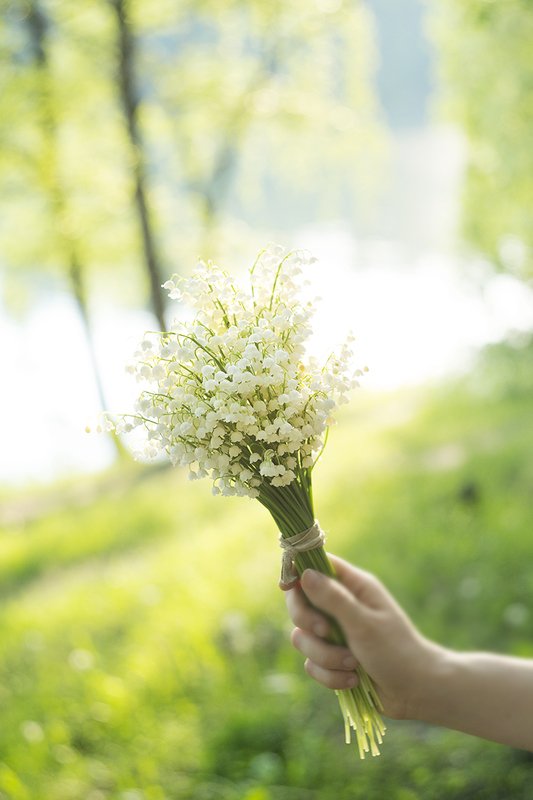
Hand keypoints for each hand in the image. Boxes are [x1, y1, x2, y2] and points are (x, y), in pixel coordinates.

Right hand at [285, 554, 441, 719]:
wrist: (416, 692)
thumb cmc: (396, 651)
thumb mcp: (364, 622)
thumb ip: (333, 599)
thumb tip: (304, 574)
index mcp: (354, 587)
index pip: (316, 567)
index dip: (297, 573)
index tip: (286, 587)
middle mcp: (341, 606)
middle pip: (300, 603)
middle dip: (308, 622)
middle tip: (326, 633)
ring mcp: (335, 634)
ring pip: (303, 638)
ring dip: (325, 656)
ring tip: (351, 664)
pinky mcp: (333, 660)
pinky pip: (312, 664)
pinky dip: (329, 675)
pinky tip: (352, 681)